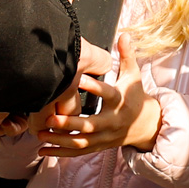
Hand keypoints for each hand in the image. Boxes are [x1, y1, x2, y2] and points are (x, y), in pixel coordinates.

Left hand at [32, 35, 161, 157]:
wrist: (146, 125)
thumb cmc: (135, 96)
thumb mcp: (134, 75)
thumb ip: (127, 56)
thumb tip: (124, 34)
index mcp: (120, 102)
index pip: (107, 94)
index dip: (94, 87)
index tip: (77, 79)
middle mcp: (112, 121)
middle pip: (90, 125)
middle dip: (70, 122)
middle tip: (50, 117)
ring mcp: (105, 137)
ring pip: (82, 142)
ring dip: (61, 139)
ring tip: (41, 132)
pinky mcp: (98, 146)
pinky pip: (78, 152)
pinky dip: (60, 152)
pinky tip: (42, 150)